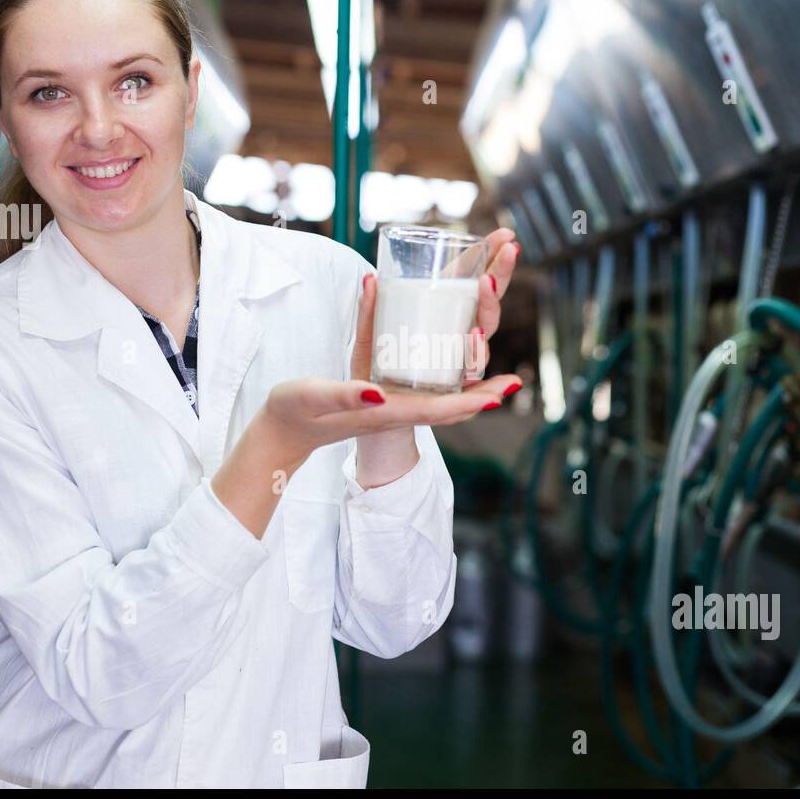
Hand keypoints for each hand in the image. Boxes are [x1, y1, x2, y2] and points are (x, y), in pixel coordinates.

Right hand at [260, 371, 520, 466]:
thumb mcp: (314, 396)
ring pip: (443, 400)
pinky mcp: (388, 401)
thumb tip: (379, 391)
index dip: (470, 401)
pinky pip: (429, 393)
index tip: (500, 395)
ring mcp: (393, 409)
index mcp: (383, 412)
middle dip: (483, 396)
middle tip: (516, 383)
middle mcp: (395, 412)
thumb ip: (344, 393)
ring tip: (503, 380)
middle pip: (450, 407)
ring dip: (473, 389)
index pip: (436, 408)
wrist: (283, 431)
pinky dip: (452, 382)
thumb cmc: (295, 412)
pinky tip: (459, 367)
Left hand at [349, 227, 521, 383]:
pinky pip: (477, 379)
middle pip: (488, 300)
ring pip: (484, 332)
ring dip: (489, 309)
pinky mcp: (458, 388)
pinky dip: (485, 369)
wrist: (377, 409)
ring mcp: (462, 358)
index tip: (506, 234)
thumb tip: (370, 277)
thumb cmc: (376, 369)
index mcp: (442, 311)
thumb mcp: (369, 337)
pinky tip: (488, 354)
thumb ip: (369, 310)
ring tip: (484, 286)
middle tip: (508, 250)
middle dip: (501, 273)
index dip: (489, 255)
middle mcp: (459, 331)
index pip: (470, 277)